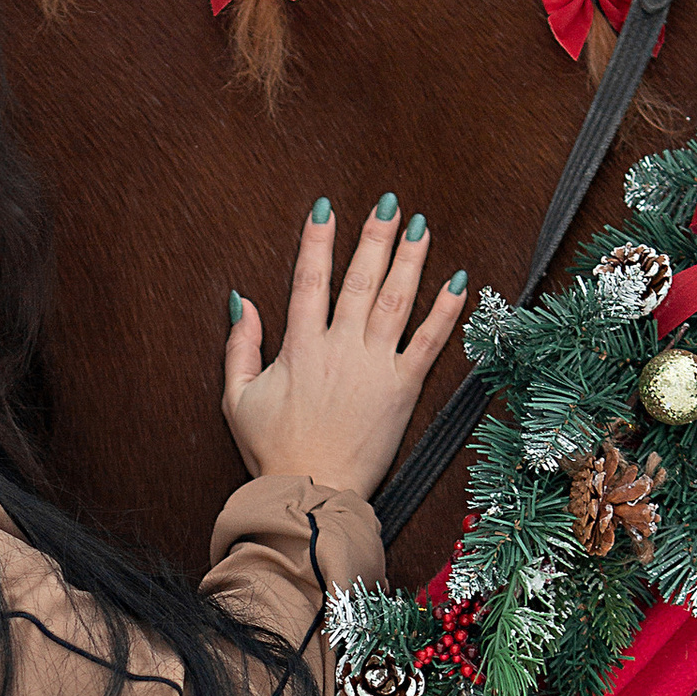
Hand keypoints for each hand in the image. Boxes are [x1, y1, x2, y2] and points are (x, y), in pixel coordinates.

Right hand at [222, 198, 469, 501]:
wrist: (311, 492)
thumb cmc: (273, 452)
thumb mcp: (238, 398)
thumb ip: (240, 347)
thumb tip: (242, 302)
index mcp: (301, 348)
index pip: (310, 280)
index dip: (318, 241)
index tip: (326, 209)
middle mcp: (340, 348)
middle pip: (360, 280)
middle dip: (375, 237)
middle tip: (389, 203)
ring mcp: (375, 367)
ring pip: (397, 300)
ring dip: (411, 260)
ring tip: (420, 226)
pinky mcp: (404, 390)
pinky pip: (429, 343)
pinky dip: (446, 312)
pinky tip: (459, 282)